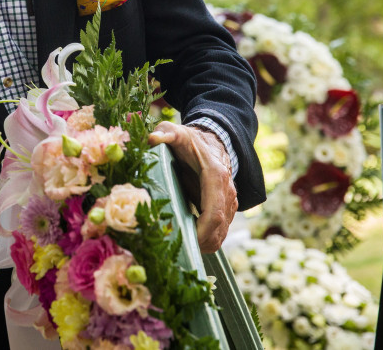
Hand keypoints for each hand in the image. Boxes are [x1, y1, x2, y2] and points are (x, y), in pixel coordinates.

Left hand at [148, 121, 237, 253]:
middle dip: (199, 243)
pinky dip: (204, 241)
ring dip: (202, 245)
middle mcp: (228, 193)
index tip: (184, 240)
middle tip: (174, 249)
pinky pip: (218, 233)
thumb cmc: (191, 140)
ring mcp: (229, 203)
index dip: (202, 231)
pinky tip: (186, 241)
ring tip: (178, 248)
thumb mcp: (177, 133)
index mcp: (216, 177)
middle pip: (219, 229)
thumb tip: (153, 138)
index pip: (214, 212)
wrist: (212, 141)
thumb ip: (166, 133)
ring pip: (221, 235)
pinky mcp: (225, 210)